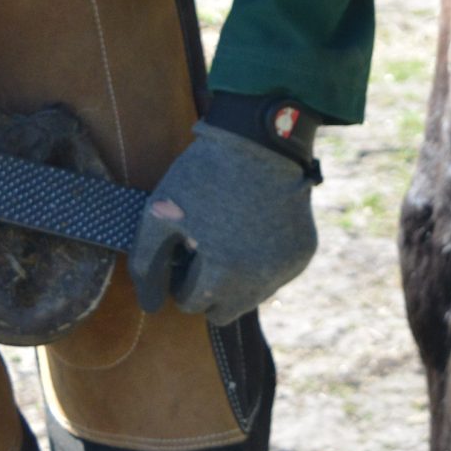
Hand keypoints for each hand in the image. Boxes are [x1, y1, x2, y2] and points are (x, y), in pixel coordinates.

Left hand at [128, 122, 316, 321]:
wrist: (261, 139)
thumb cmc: (205, 174)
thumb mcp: (160, 212)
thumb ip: (147, 262)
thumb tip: (150, 304)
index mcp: (222, 274)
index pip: (191, 304)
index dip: (180, 281)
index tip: (182, 256)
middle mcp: (259, 281)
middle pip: (223, 311)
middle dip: (208, 290)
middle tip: (204, 255)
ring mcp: (285, 268)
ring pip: (252, 296)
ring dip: (237, 279)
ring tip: (229, 239)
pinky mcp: (303, 253)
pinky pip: (276, 274)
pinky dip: (263, 261)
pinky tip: (255, 229)